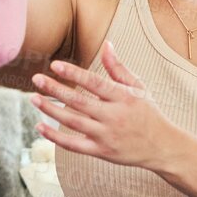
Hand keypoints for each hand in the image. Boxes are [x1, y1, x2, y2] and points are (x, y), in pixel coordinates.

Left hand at [30, 43, 176, 169]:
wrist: (163, 148)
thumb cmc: (148, 114)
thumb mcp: (139, 88)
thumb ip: (119, 68)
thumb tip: (107, 44)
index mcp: (124, 98)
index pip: (95, 83)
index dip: (74, 73)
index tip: (54, 65)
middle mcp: (114, 117)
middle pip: (79, 102)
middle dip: (56, 90)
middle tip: (36, 79)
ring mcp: (107, 136)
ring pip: (73, 122)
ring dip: (51, 110)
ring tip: (34, 98)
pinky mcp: (101, 152)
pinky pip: (73, 145)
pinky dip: (55, 137)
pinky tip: (39, 126)